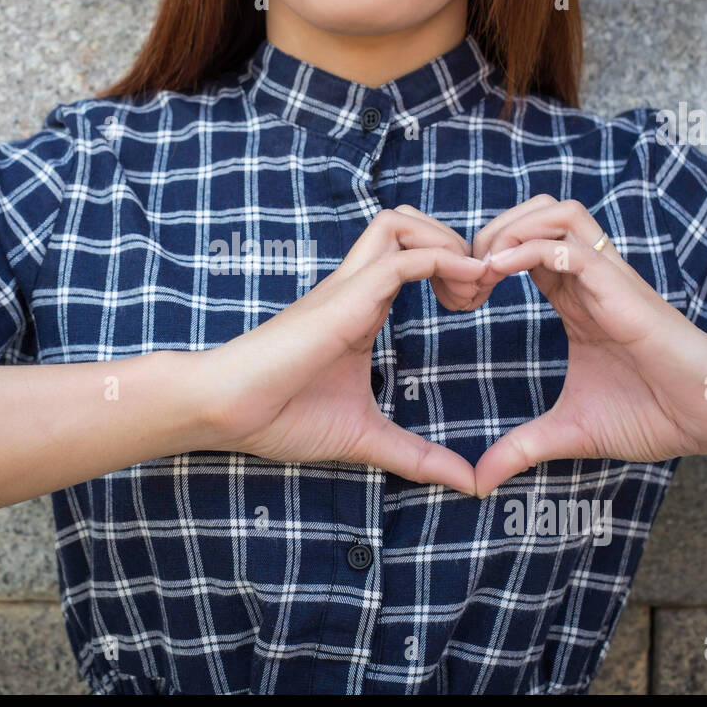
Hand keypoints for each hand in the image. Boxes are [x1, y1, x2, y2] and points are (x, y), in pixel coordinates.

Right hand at [201, 207, 487, 495]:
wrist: (228, 411)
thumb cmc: (281, 417)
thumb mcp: (367, 438)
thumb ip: (418, 456)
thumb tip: (469, 484)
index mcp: (359, 308)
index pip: (410, 255)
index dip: (453, 265)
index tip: (475, 304)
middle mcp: (354, 287)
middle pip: (407, 221)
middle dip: (454, 241)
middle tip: (477, 289)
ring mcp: (346, 288)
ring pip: (401, 222)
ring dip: (447, 243)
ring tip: (468, 288)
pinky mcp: (344, 298)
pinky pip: (401, 258)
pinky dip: (443, 260)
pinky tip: (466, 286)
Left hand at [468, 195, 706, 494]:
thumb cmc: (655, 415)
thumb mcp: (569, 433)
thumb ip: (521, 448)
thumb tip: (479, 481)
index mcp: (576, 299)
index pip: (524, 246)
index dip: (484, 258)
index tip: (458, 297)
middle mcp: (590, 279)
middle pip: (537, 211)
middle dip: (491, 230)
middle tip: (464, 278)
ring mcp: (609, 280)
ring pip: (556, 213)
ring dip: (509, 230)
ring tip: (480, 271)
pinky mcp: (623, 292)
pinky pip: (571, 249)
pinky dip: (527, 250)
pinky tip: (496, 273)